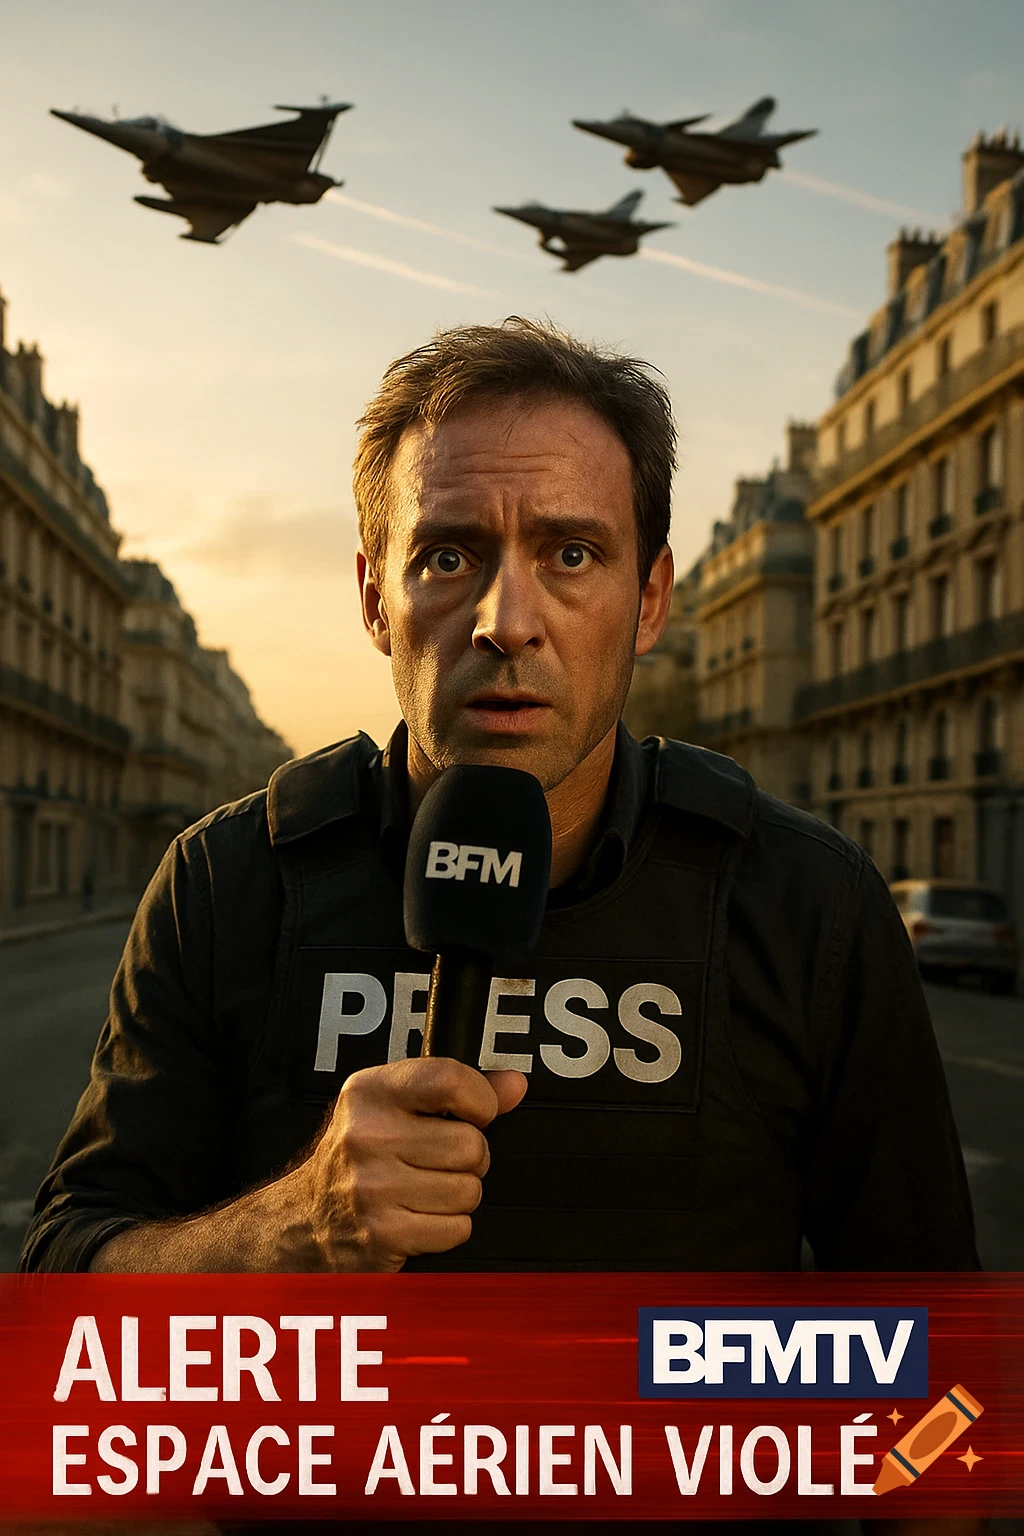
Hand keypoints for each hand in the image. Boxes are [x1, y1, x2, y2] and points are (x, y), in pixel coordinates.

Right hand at [295, 1058, 526, 1271]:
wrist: (306, 1217)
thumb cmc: (361, 1156)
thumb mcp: (397, 1106)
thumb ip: (458, 1090)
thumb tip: (514, 1085)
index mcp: (370, 1092)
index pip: (451, 1080)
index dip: (480, 1100)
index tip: (475, 1113)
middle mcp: (367, 1135)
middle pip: (471, 1144)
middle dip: (469, 1158)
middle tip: (440, 1161)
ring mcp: (373, 1187)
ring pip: (469, 1190)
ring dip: (459, 1195)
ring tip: (425, 1189)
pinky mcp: (383, 1233)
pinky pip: (457, 1228)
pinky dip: (448, 1227)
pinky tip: (418, 1216)